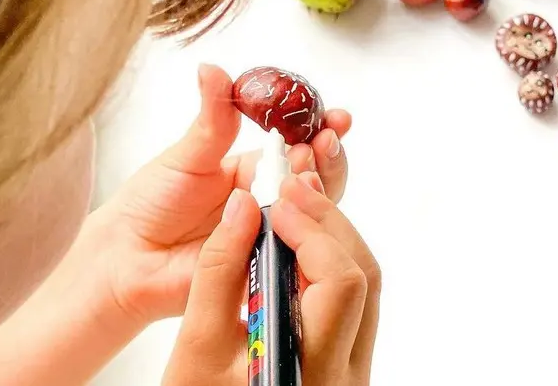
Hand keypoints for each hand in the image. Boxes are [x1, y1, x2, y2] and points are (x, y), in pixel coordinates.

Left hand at [89, 64, 351, 326]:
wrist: (125, 255)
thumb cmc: (151, 203)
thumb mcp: (188, 153)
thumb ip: (213, 116)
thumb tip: (212, 68)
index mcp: (254, 170)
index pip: (300, 145)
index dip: (320, 129)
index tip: (335, 117)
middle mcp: (268, 201)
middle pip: (317, 177)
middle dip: (329, 155)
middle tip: (325, 138)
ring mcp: (269, 233)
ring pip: (313, 212)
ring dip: (320, 186)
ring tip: (307, 165)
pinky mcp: (265, 265)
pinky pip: (295, 251)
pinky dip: (306, 231)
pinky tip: (301, 212)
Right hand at [161, 173, 380, 384]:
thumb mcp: (194, 352)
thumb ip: (219, 273)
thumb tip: (242, 208)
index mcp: (313, 373)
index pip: (340, 282)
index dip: (312, 229)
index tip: (277, 200)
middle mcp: (348, 376)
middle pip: (363, 276)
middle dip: (327, 222)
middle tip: (291, 189)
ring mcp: (353, 372)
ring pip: (363, 286)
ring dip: (331, 239)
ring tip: (293, 208)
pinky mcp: (345, 365)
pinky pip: (351, 302)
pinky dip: (327, 264)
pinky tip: (297, 249)